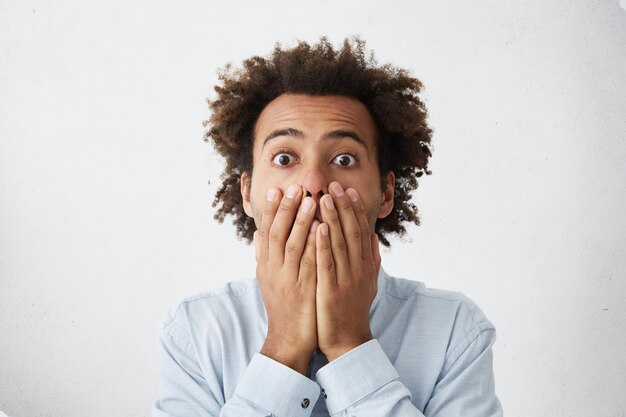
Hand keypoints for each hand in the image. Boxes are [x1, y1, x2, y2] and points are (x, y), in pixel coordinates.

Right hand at [254, 184, 319, 373]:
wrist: (288, 339)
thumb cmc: (281, 306)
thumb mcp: (267, 279)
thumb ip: (262, 254)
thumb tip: (257, 232)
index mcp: (266, 266)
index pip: (267, 232)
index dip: (272, 210)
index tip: (277, 190)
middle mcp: (274, 271)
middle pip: (278, 234)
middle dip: (287, 209)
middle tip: (295, 188)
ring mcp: (289, 281)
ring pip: (294, 246)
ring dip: (302, 222)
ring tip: (311, 201)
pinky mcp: (305, 291)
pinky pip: (311, 264)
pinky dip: (316, 246)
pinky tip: (323, 230)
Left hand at [315, 181, 380, 361]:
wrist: (347, 340)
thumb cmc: (353, 309)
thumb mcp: (368, 282)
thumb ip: (371, 258)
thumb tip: (373, 235)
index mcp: (365, 266)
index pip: (361, 231)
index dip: (355, 210)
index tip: (349, 190)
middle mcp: (359, 269)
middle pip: (352, 232)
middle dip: (343, 207)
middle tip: (335, 185)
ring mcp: (346, 280)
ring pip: (339, 243)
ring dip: (332, 218)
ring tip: (324, 197)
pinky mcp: (332, 290)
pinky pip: (327, 263)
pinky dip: (323, 243)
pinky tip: (318, 227)